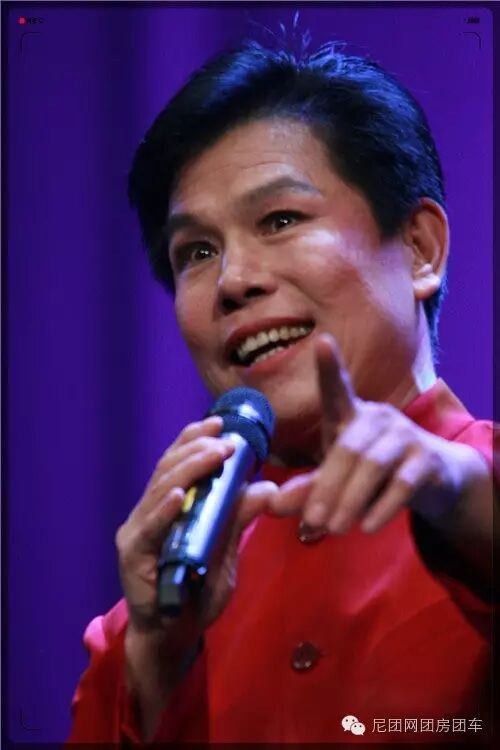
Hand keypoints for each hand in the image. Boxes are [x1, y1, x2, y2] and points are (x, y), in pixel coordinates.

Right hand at [115, 416, 277, 640]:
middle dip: (197, 450)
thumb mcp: (226, 551)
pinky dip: (163, 510)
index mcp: (168, 506)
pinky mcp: (133, 556)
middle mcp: (148, 513)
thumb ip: (239, 520)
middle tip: (226, 440)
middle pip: (168, 469)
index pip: (177, 463)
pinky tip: (178, 496)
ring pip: (159, 490)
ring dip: (189, 470)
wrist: (174, 637)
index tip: (221, 422)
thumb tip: (267, 489)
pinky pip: (150, 528)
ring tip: (213, 454)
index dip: (194, 439)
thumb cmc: (197, 592)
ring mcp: (138, 532)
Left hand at [268, 333, 482, 534]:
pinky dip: (382, 507)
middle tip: (313, 521)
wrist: (432, 479)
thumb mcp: (337, 479)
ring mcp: (404, 436)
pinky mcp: (426, 460)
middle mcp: (378, 418)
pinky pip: (402, 483)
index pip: (337, 389)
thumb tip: (270, 504)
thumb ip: (307, 490)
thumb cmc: (372, 471)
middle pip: (348, 448)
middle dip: (327, 486)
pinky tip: (366, 527)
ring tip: (333, 529)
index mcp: (351, 416)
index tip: (323, 342)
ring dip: (350, 499)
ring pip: (373, 465)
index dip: (330, 368)